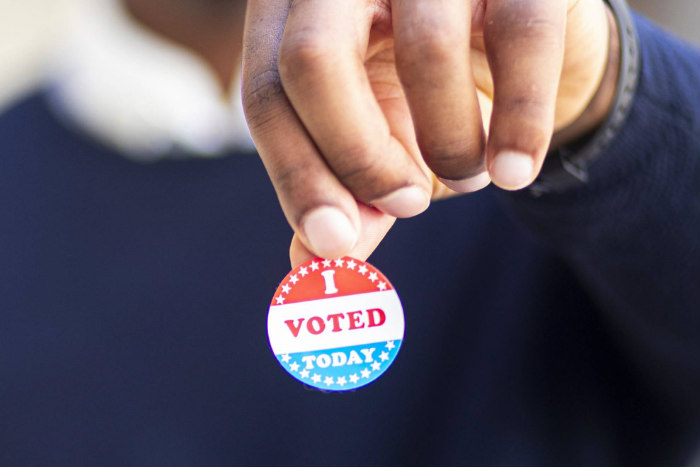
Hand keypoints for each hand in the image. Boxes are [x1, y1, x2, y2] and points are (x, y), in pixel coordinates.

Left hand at [242, 0, 616, 265]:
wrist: (524, 56)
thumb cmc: (433, 101)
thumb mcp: (382, 150)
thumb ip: (347, 199)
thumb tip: (309, 265)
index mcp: (298, 9)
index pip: (267, 88)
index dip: (296, 173)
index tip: (331, 242)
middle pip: (313, 60)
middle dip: (358, 156)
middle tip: (405, 205)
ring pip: (424, 52)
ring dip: (451, 147)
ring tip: (469, 174)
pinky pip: (521, 39)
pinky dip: (519, 123)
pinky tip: (514, 172)